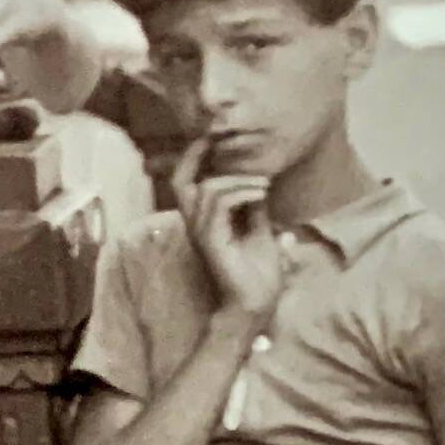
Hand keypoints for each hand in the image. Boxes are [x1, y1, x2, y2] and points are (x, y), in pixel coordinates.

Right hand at [171, 137, 282, 321]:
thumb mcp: (259, 230)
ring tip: (264, 183)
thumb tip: (258, 182)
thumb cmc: (257, 273)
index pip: (187, 181)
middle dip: (198, 156)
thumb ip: (253, 207)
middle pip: (180, 179)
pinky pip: (218, 204)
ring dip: (239, 180)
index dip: (195, 157)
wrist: (256, 306)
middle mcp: (194, 224)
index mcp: (203, 220)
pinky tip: (261, 195)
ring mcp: (200, 232)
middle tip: (222, 143)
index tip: (216, 138)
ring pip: (208, 188)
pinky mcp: (211, 240)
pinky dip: (242, 193)